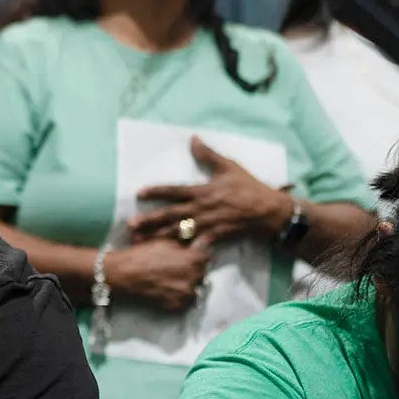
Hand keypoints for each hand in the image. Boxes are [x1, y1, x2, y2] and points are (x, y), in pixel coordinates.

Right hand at [106, 236, 209, 311]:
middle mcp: (195, 277)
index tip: (188, 258)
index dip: (196, 257)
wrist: (122, 273)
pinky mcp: (176, 305)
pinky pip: (182, 301)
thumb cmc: (142, 254)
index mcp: (195, 259)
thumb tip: (198, 243)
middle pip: (201, 274)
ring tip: (168, 280)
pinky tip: (163, 289)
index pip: (207, 258)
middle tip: (175, 269)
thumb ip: (186, 245)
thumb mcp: (166, 242)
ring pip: (193, 289)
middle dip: (192, 271)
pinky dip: (176, 296)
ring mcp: (186, 293)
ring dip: (185, 285)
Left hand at [131, 138, 292, 244]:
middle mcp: (202, 208)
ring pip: (178, 232)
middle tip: (130, 225)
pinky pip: (197, 246)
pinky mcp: (215, 237)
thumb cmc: (248, 187)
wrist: (268, 210)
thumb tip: (193, 138)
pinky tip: (170, 260)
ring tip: (140, 242)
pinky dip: (185, 253)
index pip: (174, 190)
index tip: (138, 193)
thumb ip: (208, 154)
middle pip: (170, 214)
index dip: (156, 191)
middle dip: (149, 220)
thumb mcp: (229, 167)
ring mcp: (208, 224)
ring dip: (159, 237)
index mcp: (202, 191)